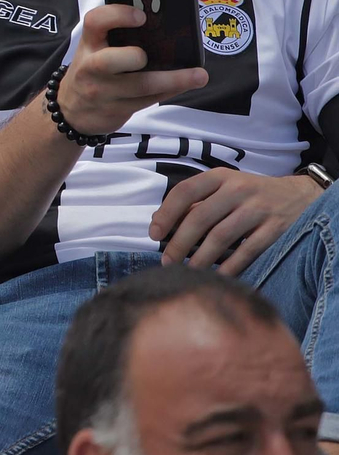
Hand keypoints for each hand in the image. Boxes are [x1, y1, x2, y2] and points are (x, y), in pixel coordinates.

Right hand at [56, 4, 207, 135]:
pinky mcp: (117, 110)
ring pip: (140, 86)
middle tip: (148, 55)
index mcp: (88, 44)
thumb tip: (162, 22)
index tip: (141, 16)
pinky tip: (185, 85)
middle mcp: (91, 68)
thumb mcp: (94, 50)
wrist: (70, 110)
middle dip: (135, 57)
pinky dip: (169, 91)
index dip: (118, 16)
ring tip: (199, 76)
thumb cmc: (90, 71)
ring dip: (173, 80)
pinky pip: (149, 101)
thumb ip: (117, 37)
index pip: (95, 22)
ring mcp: (103, 92)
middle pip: (110, 61)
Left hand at [149, 169, 320, 274]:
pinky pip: (247, 251)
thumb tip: (156, 222)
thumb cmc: (249, 196)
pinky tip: (218, 277)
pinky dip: (230, 267)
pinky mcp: (276, 229)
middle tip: (167, 261)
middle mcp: (238, 190)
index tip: (154, 235)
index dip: (166, 214)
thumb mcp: (222, 189)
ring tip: (188, 272)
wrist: (300, 196)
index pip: (184, 192)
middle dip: (179, 243)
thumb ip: (192, 204)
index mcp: (220, 178)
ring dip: (200, 258)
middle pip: (200, 218)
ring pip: (221, 237)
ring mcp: (258, 209)